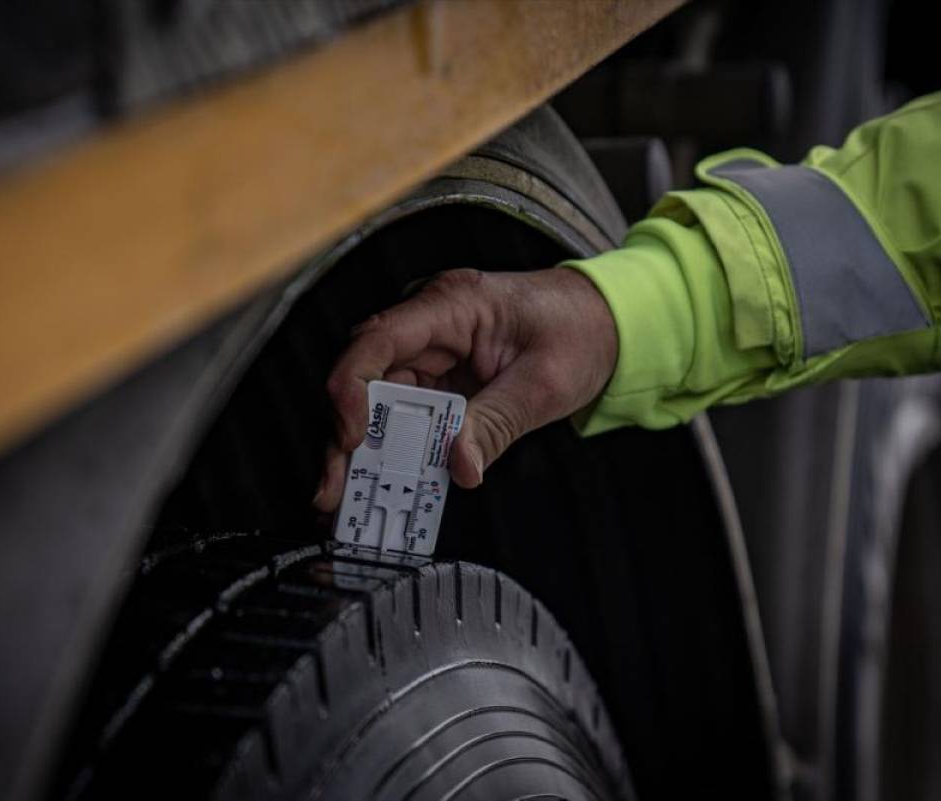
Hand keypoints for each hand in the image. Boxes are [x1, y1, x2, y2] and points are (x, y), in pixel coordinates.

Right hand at [313, 267, 617, 511]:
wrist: (606, 323)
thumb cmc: (580, 331)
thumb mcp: (546, 381)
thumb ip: (497, 421)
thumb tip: (459, 465)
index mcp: (451, 304)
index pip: (379, 340)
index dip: (353, 389)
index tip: (353, 438)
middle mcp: (429, 324)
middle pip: (366, 377)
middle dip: (346, 435)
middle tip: (335, 488)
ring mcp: (430, 352)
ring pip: (377, 402)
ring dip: (361, 450)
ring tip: (345, 497)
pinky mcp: (438, 380)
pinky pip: (404, 416)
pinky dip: (393, 450)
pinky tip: (382, 483)